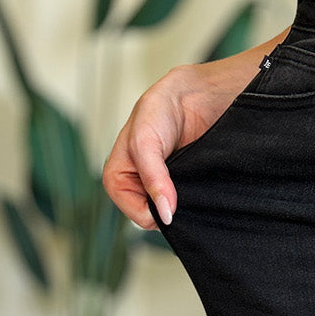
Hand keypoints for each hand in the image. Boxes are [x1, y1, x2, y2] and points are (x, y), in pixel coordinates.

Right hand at [102, 59, 244, 231]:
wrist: (191, 97)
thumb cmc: (159, 110)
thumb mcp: (146, 142)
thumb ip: (153, 178)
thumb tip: (165, 214)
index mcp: (118, 177)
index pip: (135, 214)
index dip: (153, 211)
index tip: (170, 199)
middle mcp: (138, 187)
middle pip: (155, 218)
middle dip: (169, 207)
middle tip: (181, 183)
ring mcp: (160, 188)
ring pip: (172, 213)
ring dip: (183, 203)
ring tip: (189, 178)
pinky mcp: (180, 187)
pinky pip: (188, 205)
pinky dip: (194, 198)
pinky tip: (196, 182)